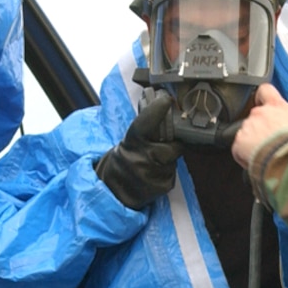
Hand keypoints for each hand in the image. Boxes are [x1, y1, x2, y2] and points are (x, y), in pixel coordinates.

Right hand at [94, 92, 181, 210]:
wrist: (114, 189)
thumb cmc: (124, 160)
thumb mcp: (128, 140)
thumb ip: (144, 126)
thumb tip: (161, 101)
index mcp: (132, 142)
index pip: (146, 122)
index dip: (157, 109)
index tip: (166, 99)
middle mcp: (141, 158)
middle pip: (172, 146)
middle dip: (172, 145)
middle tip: (162, 146)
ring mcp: (151, 175)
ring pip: (174, 161)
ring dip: (168, 160)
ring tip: (154, 163)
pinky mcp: (161, 187)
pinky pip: (172, 174)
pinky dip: (167, 172)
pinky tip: (155, 174)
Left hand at [230, 83, 287, 166]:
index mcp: (275, 105)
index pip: (265, 90)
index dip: (263, 95)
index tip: (264, 101)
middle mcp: (259, 113)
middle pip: (255, 114)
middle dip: (261, 123)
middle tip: (271, 136)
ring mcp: (248, 128)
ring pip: (247, 130)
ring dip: (253, 138)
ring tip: (266, 150)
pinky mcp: (239, 144)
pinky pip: (239, 147)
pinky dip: (245, 152)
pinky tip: (257, 158)